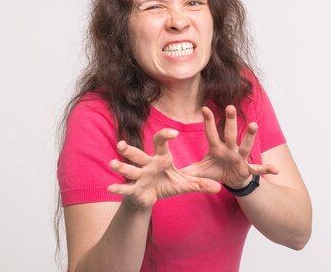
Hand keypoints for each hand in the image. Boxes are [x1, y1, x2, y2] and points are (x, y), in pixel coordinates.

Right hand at [107, 128, 221, 208]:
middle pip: (138, 154)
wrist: (151, 197)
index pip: (160, 142)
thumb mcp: (185, 184)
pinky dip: (119, 187)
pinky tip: (111, 187)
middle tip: (122, 144)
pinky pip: (126, 187)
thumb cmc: (167, 184)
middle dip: (130, 150)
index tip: (174, 132)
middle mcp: (147, 163)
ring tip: (113, 163)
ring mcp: (138, 175)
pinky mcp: (133, 188)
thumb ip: (200, 183)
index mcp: (160, 158)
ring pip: (128, 168)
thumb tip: (219, 187)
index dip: (166, 135)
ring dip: (121, 166)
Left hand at [182, 105, 278, 188]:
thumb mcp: (200, 171)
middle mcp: (230, 149)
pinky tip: (275, 170)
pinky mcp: (247, 169)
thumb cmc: (216, 170)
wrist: (232, 180)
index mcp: (217, 148)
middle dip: (229, 121)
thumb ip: (187, 170)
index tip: (204, 108)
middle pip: (229, 134)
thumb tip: (168, 171)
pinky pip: (257, 169)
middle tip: (229, 107)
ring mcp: (240, 158)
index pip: (211, 133)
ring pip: (245, 146)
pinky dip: (266, 169)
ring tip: (253, 124)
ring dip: (249, 136)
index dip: (208, 121)